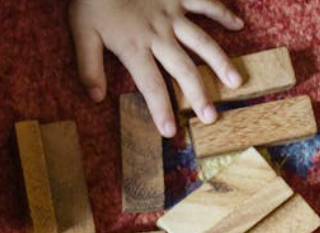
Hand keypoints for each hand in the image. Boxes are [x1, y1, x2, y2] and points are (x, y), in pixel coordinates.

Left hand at [69, 0, 244, 136]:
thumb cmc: (91, 1)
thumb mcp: (81, 35)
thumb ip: (88, 68)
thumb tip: (96, 98)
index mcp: (134, 48)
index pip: (151, 86)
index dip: (161, 109)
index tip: (170, 131)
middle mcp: (158, 34)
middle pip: (183, 69)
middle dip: (198, 95)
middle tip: (211, 118)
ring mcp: (172, 13)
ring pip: (202, 41)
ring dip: (220, 62)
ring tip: (236, 82)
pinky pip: (205, 3)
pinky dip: (222, 13)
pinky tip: (238, 24)